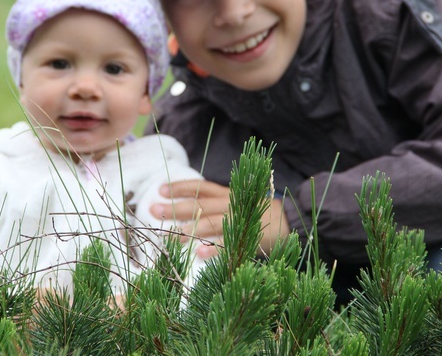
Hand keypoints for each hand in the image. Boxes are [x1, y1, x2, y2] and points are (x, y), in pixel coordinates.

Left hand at [151, 179, 289, 258]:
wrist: (287, 223)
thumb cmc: (254, 213)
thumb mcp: (235, 202)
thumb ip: (213, 204)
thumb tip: (181, 206)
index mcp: (226, 194)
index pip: (200, 187)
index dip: (180, 187)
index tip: (160, 189)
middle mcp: (231, 204)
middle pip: (200, 204)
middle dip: (176, 207)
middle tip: (153, 209)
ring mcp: (239, 220)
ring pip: (211, 223)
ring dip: (189, 229)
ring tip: (169, 235)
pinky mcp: (248, 238)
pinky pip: (228, 244)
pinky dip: (213, 249)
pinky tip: (198, 253)